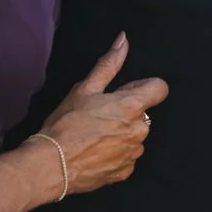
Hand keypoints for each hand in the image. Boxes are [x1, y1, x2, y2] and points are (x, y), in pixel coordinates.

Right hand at [35, 35, 167, 195]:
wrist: (51, 165)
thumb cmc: (66, 124)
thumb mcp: (85, 88)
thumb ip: (109, 63)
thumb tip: (123, 40)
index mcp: (132, 106)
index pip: (159, 88)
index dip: (143, 86)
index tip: (125, 92)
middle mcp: (139, 130)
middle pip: (142, 114)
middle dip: (126, 112)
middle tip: (98, 115)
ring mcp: (133, 153)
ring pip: (134, 136)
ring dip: (120, 134)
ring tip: (93, 136)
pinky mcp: (124, 172)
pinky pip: (126, 157)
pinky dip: (114, 154)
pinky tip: (94, 152)